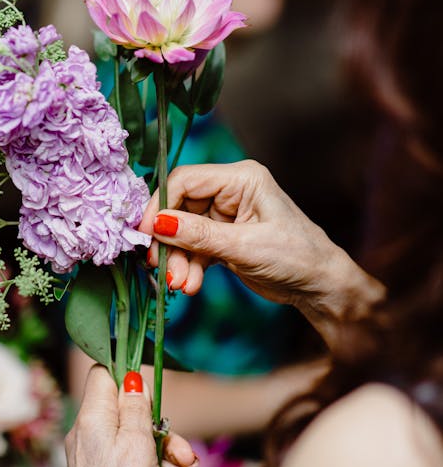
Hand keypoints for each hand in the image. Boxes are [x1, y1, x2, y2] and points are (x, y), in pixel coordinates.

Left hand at [64, 366, 211, 466]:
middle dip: (166, 438)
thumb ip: (135, 405)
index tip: (149, 394)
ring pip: (140, 448)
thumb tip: (130, 378)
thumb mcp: (136, 438)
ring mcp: (97, 458)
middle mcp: (91, 433)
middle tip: (188, 457)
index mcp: (93, 415)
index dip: (127, 378)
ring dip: (172, 466)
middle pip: (132, 418)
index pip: (102, 376)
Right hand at [140, 161, 384, 346]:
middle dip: (169, 240)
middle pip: (180, 208)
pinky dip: (188, 266)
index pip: (185, 180)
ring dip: (178, 259)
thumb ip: (199, 235)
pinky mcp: (223, 236)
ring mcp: (226, 214)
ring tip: (181, 285)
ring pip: (183, 231)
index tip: (145, 233)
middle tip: (160, 268)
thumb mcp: (245, 247)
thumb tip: (157, 223)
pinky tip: (189, 285)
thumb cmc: (297, 258)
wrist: (320, 287)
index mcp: (241, 178)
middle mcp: (231, 190)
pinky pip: (193, 247)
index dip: (160, 205)